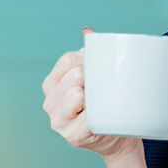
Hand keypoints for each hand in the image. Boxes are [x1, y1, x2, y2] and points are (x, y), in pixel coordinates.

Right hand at [42, 27, 142, 159]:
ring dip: (95, 96)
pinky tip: (101, 117)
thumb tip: (88, 31)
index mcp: (51, 84)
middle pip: (74, 75)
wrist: (118, 136)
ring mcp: (58, 121)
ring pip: (76, 95)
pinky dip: (96, 115)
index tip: (102, 66)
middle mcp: (49, 103)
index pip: (67, 60)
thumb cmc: (105, 102)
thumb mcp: (95, 78)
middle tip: (106, 88)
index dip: (87, 59)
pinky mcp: (72, 136)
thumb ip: (90, 54)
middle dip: (94, 77)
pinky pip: (87, 117)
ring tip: (102, 103)